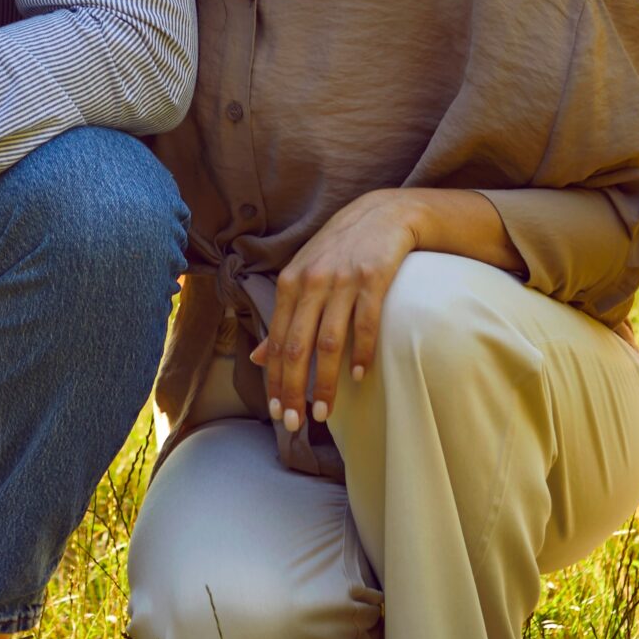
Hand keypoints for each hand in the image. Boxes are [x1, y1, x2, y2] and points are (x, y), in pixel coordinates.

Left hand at [250, 189, 420, 433]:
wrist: (382, 214)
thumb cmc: (339, 251)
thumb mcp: (304, 278)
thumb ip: (282, 318)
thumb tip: (256, 357)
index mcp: (290, 283)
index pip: (277, 341)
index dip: (275, 380)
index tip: (277, 412)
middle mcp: (311, 282)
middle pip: (296, 346)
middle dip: (294, 389)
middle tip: (295, 423)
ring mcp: (342, 279)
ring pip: (328, 342)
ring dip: (325, 382)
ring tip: (325, 412)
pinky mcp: (373, 277)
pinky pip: (365, 323)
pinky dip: (361, 354)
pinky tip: (359, 377)